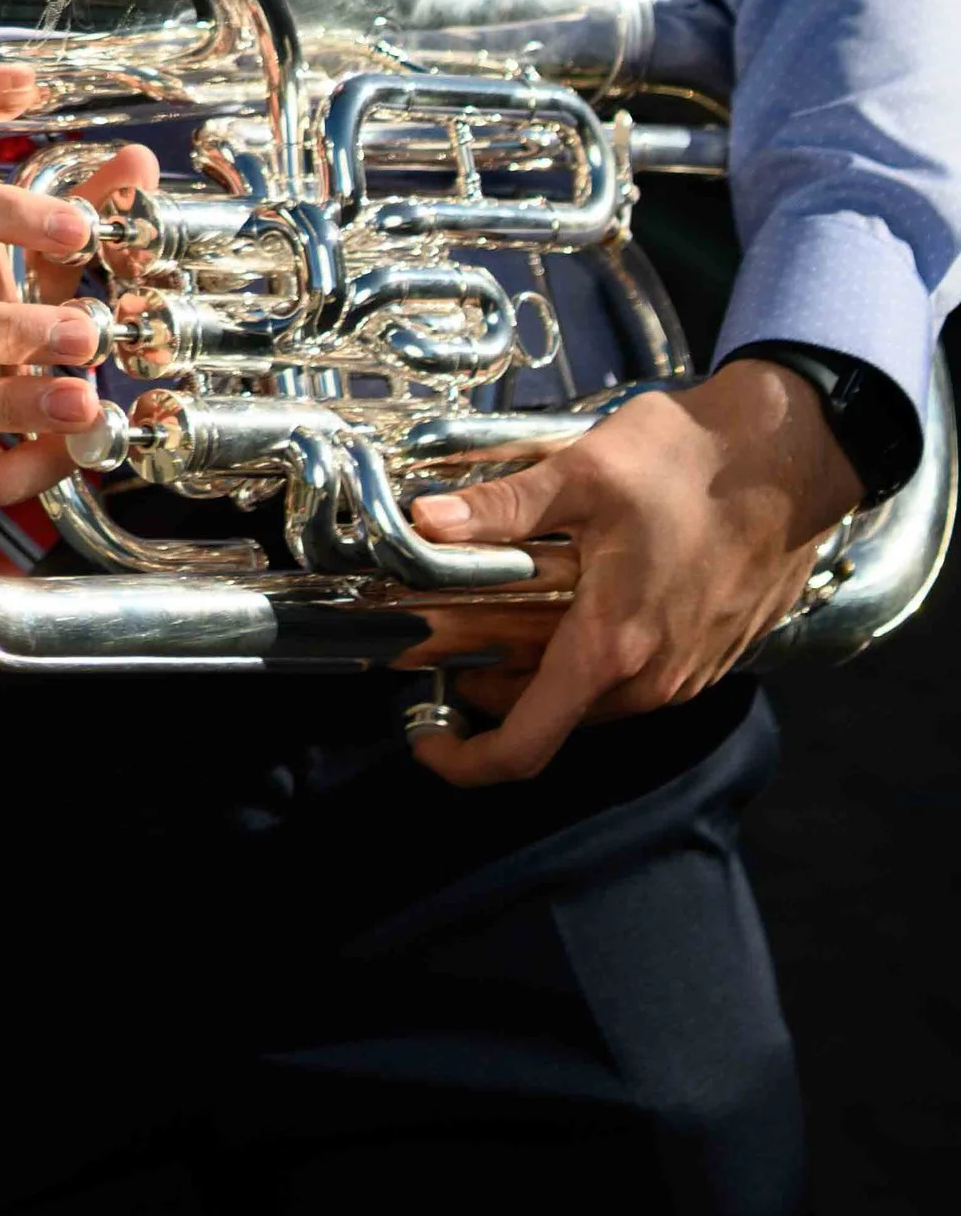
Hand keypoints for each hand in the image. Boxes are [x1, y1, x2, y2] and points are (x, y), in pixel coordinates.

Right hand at [0, 79, 153, 508]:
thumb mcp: (16, 236)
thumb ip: (79, 202)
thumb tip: (141, 163)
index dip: (9, 216)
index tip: (79, 226)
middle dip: (9, 330)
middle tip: (87, 332)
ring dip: (8, 405)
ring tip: (82, 401)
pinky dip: (23, 468)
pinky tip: (77, 449)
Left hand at [402, 356, 862, 786]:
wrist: (794, 455)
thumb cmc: (691, 461)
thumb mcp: (583, 472)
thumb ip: (502, 508)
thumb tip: (422, 523)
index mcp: (612, 650)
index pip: (525, 745)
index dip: (465, 760)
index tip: (425, 738)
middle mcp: (653, 682)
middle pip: (552, 720)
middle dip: (493, 692)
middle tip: (450, 639)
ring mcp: (689, 674)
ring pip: (593, 700)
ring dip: (543, 671)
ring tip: (507, 611)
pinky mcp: (712, 655)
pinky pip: (636, 680)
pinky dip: (592, 657)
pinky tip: (576, 598)